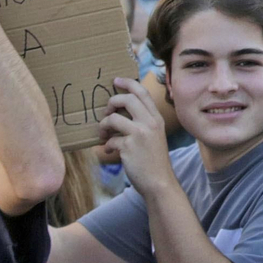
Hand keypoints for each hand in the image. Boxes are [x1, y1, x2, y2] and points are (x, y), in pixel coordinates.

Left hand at [98, 77, 174, 191]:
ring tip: (103, 134)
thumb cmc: (153, 160)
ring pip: (113, 117)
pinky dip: (107, 145)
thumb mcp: (154, 136)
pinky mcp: (129, 146)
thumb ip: (143, 122)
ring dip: (103, 125)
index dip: (128, 83)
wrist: (159, 182)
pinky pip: (110, 139)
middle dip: (111, 102)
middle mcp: (150, 123)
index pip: (142, 92)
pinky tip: (110, 151)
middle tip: (107, 112)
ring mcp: (140, 134)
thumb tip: (119, 112)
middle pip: (126, 99)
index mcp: (156, 118)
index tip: (116, 80)